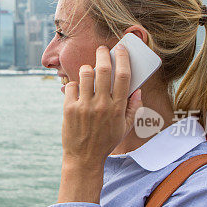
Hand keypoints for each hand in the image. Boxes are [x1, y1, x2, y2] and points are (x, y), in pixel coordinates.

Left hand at [61, 45, 142, 169]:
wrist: (84, 158)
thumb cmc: (106, 141)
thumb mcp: (125, 128)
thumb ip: (133, 108)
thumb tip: (138, 90)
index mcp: (118, 108)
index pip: (123, 76)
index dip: (123, 58)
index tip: (120, 49)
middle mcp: (102, 105)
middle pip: (104, 69)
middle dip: (103, 54)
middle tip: (102, 50)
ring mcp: (84, 106)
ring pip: (86, 73)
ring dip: (88, 68)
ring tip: (89, 70)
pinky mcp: (69, 109)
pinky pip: (71, 86)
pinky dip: (74, 84)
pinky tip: (77, 90)